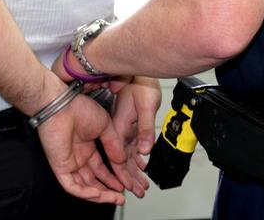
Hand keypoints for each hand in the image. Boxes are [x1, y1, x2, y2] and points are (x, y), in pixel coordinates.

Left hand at [37, 92, 129, 204]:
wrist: (61, 105)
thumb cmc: (78, 107)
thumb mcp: (105, 125)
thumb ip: (114, 144)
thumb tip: (122, 159)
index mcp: (87, 146)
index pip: (102, 168)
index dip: (114, 176)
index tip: (126, 182)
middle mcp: (78, 155)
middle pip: (94, 180)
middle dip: (109, 189)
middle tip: (122, 196)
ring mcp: (69, 162)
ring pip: (84, 186)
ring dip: (100, 195)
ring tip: (115, 198)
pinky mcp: (60, 166)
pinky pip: (72, 186)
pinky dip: (85, 193)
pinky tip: (98, 194)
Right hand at [112, 77, 161, 196]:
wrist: (133, 71)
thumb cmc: (139, 85)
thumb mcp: (146, 107)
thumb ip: (145, 129)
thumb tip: (145, 150)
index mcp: (118, 129)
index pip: (118, 159)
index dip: (123, 176)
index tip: (129, 189)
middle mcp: (117, 130)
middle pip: (121, 160)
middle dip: (130, 178)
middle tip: (139, 191)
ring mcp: (122, 128)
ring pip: (126, 154)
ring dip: (134, 170)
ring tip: (142, 183)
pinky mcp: (127, 124)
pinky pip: (130, 145)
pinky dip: (136, 157)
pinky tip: (142, 163)